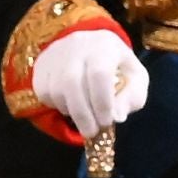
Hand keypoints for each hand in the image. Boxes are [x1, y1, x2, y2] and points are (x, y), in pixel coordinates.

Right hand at [29, 29, 149, 139]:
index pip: (99, 74)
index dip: (102, 102)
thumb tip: (117, 116)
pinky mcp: (41, 63)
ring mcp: (55, 52)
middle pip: (71, 82)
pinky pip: (42, 90)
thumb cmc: (118, 67)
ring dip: (69, 111)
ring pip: (55, 88)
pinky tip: (69, 105)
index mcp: (105, 45)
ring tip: (83, 117)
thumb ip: (132, 98)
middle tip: (91, 132)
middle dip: (82, 114)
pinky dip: (54, 105)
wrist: (93, 47)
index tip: (107, 122)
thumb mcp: (135, 80)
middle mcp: (77, 44)